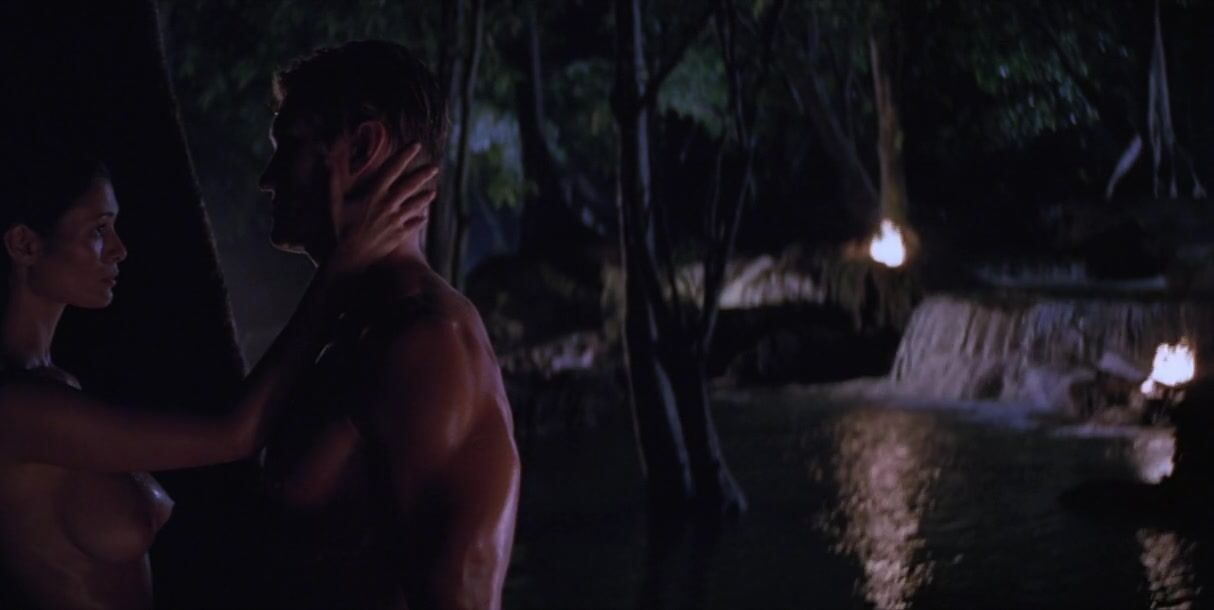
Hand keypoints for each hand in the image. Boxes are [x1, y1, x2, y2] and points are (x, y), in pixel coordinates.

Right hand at [327, 142, 438, 276]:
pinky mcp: (399, 234)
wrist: (351, 256)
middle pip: (410, 185)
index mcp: (375, 193)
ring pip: (416, 205)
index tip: (416, 145)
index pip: (393, 169)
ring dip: (425, 198)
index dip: (405, 155)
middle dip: (424, 175)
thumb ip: (334, 181)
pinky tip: (424, 217)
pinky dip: (419, 220)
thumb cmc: (340, 228)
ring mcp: (396, 220)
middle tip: (435, 167)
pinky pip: (413, 225)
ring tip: (434, 192)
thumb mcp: (335, 202)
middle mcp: (389, 204)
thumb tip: (327, 162)